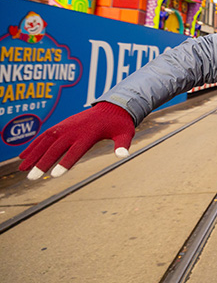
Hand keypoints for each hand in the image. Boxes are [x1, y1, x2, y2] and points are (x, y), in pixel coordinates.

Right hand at [18, 102, 135, 179]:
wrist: (112, 106)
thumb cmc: (119, 123)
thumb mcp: (126, 133)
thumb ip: (123, 145)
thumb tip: (123, 155)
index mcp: (90, 134)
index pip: (75, 150)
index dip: (65, 163)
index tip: (54, 175)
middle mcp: (75, 129)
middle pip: (56, 148)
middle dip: (43, 163)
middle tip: (32, 178)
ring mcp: (66, 126)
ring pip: (46, 141)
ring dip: (33, 154)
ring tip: (22, 169)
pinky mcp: (62, 125)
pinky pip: (45, 135)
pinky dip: (33, 144)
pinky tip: (24, 155)